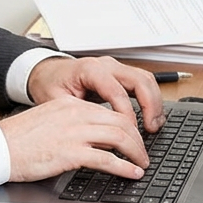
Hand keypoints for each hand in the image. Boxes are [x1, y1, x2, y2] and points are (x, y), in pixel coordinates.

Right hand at [0, 96, 149, 183]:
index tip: (132, 139)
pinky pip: (107, 159)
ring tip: (141, 164)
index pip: (109, 111)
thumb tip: (89, 141)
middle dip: (137, 139)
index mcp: (70, 105)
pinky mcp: (71, 153)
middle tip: (142, 153)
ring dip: (136, 153)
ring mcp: (74, 133)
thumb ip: (69, 125)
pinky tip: (132, 173)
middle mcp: (76, 114)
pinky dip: (124, 167)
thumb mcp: (47, 122)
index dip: (127, 127)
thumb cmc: (15, 141)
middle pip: (121, 121)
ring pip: (120, 137)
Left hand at [27, 56, 164, 132]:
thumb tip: (97, 137)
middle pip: (140, 80)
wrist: (47, 73)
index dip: (126, 115)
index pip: (117, 91)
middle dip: (149, 106)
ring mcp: (116, 68)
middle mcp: (107, 65)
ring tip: (154, 126)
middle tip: (150, 129)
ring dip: (155, 103)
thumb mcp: (56, 102)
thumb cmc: (49, 86)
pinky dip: (151, 100)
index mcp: (90, 70)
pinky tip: (151, 118)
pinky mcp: (120, 75)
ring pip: (146, 80)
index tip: (130, 134)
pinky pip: (143, 83)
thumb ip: (76, 117)